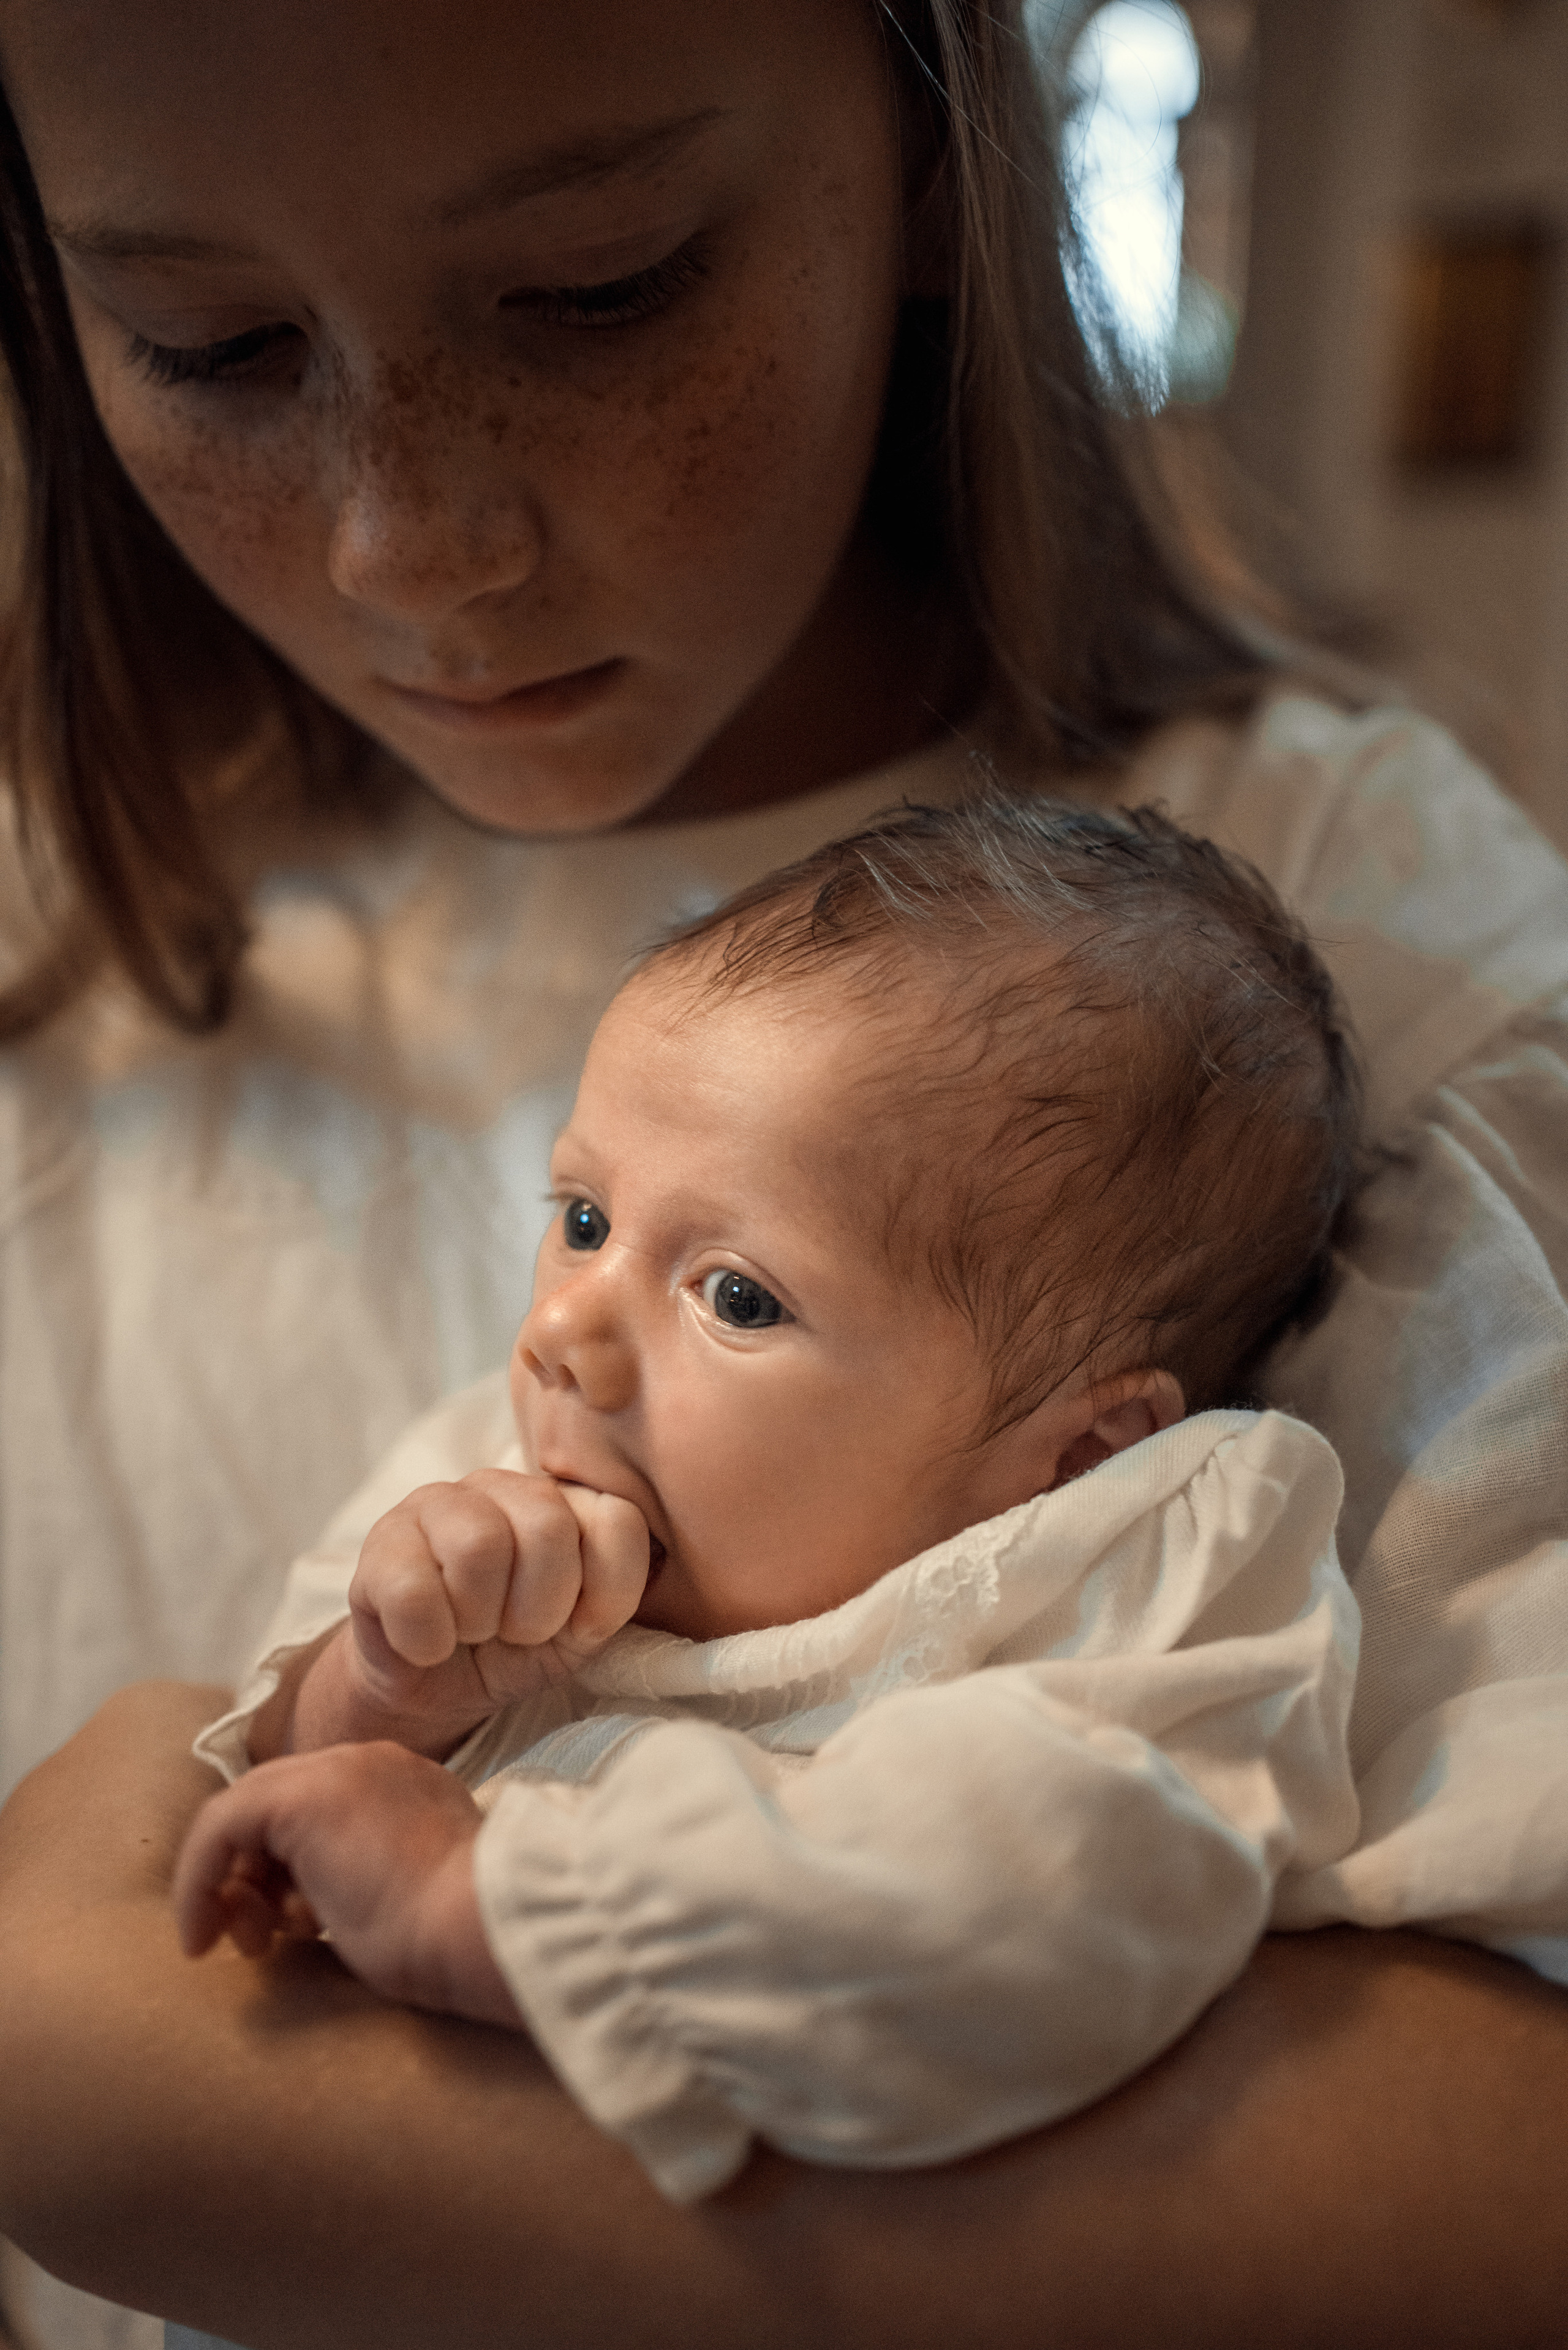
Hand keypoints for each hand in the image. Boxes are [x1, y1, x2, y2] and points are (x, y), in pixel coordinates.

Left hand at [172, 1740, 522, 2026]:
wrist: (479, 1925)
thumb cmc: (456, 1938)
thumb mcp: (411, 1899)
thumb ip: (367, 1884)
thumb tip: (312, 1912)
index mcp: (407, 1787)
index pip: (318, 1813)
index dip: (285, 1874)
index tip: (288, 1933)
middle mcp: (371, 1764)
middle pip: (275, 1808)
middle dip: (252, 1878)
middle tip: (254, 1943)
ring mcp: (339, 1771)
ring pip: (245, 1813)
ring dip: (231, 1887)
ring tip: (247, 1947)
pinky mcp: (302, 1797)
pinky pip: (220, 1826)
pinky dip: (197, 1882)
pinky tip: (199, 1939)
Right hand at [277, 1469, 648, 1758]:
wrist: (433, 1687)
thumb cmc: (517, 1648)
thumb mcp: (585, 1629)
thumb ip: (621, 1586)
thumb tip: (658, 1553)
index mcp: (566, 1500)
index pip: (618, 1521)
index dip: (601, 1594)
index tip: (573, 1623)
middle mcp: (504, 1485)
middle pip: (547, 1526)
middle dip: (538, 1609)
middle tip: (515, 1632)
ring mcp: (435, 1503)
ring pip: (479, 1546)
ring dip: (480, 1621)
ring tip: (472, 1632)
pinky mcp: (379, 1542)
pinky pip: (415, 1590)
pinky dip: (428, 1640)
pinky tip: (428, 1642)